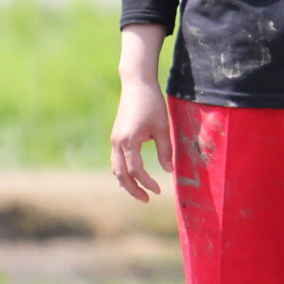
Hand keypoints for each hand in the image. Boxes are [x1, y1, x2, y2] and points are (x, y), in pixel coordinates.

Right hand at [110, 80, 170, 201]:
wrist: (136, 84)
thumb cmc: (152, 103)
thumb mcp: (162, 127)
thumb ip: (165, 150)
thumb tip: (168, 170)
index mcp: (128, 141)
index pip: (136, 170)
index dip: (147, 182)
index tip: (159, 190)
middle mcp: (117, 142)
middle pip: (121, 174)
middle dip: (133, 189)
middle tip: (147, 199)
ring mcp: (115, 139)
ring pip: (116, 168)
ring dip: (126, 182)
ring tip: (139, 192)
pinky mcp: (116, 136)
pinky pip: (116, 159)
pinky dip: (123, 171)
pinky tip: (133, 175)